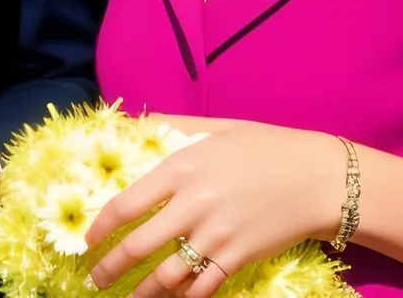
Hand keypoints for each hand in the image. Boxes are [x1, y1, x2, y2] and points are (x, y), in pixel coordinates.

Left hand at [84, 117, 342, 297]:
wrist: (315, 178)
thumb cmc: (264, 146)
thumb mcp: (216, 127)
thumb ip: (174, 126)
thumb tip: (138, 122)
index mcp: (182, 168)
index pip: (126, 204)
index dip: (100, 227)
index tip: (88, 242)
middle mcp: (193, 205)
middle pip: (139, 247)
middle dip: (111, 268)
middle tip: (95, 279)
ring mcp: (215, 237)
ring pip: (167, 277)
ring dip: (142, 293)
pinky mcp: (237, 260)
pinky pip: (202, 288)